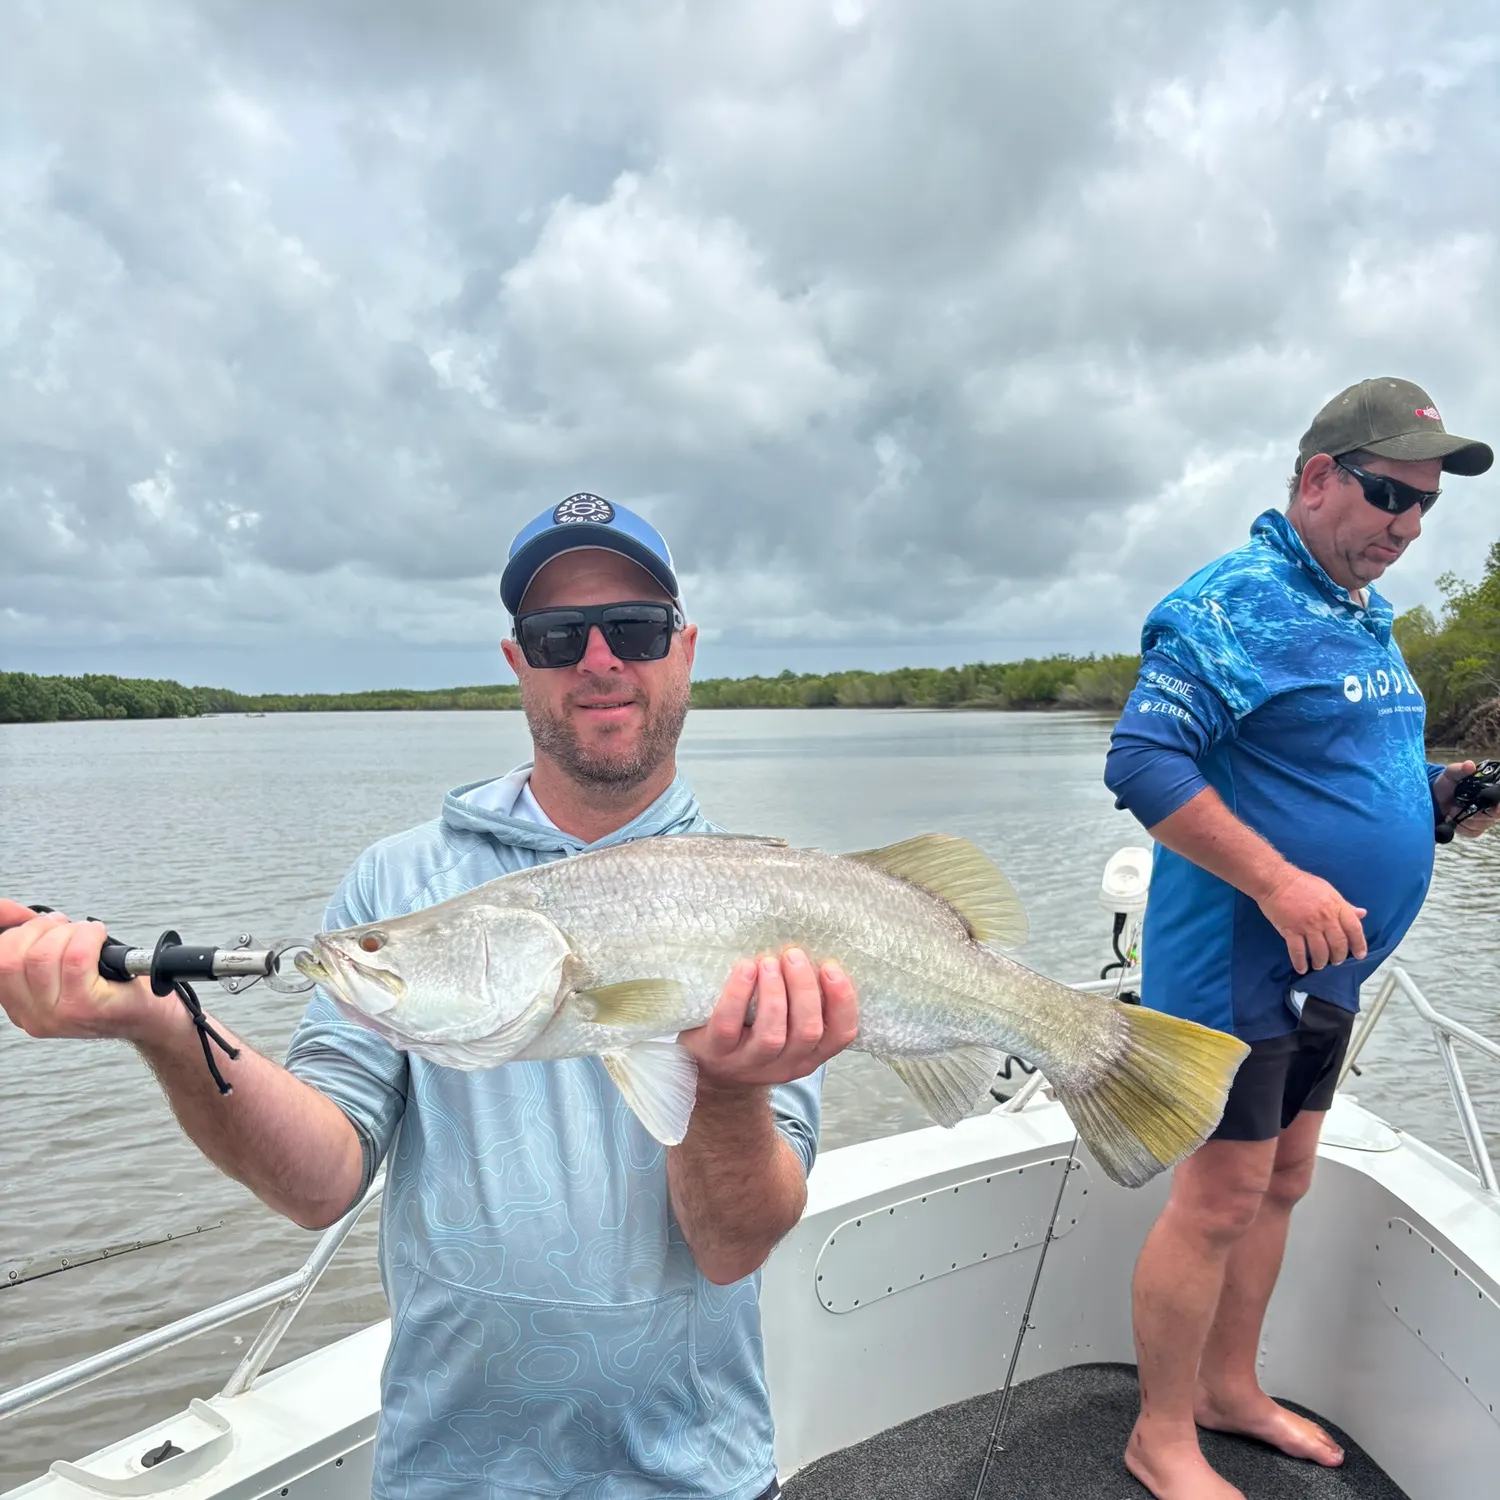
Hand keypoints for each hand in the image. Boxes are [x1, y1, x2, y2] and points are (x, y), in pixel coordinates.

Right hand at [0, 901, 177, 1043]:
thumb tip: (19, 913)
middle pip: (12, 957)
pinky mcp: (86, 1007)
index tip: (27, 917)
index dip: (10, 930)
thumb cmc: (112, 989)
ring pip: (43, 955)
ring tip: (86, 933)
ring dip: (69, 932)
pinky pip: (77, 957)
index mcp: (20, 1006)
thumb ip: (37, 948)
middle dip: (39, 929)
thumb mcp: (62, 972)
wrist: (150, 1017)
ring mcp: (58, 1015)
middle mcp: (33, 1015)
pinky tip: (99, 936)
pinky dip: (89, 935)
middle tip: (63, 925)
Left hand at [678, 948, 858, 1090]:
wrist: (710, 1070)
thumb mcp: (787, 1028)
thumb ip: (802, 1003)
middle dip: (804, 989)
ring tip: (769, 962)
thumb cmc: (754, 1035)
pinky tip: (746, 968)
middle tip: (794, 955)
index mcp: (809, 1055)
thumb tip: (813, 954)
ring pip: (772, 1034)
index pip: (841, 1034)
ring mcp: (750, 1063)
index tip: (830, 967)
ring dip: (774, 993)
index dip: (842, 1001)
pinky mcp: (717, 1053)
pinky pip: (729, 1025)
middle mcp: (785, 1065)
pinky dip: (739, 994)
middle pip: (807, 1031)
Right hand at [1255, 871, 1366, 974]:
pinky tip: (1302, 969)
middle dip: (1339, 956)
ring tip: (1319, 965)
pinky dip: (1300, 962)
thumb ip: (1345, 905)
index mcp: (1336, 906)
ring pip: (1320, 951)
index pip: (1354, 929)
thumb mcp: (1328, 890)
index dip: (1359, 944)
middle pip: (1338, 944)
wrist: (1275, 880)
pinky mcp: (1290, 930)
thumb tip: (1362, 914)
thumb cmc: (1302, 883)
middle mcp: (1325, 918)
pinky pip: (1297, 951)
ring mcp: (1307, 925)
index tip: (1359, 955)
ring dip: (1321, 962)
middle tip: (1336, 961)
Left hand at [1432, 760, 1499, 837]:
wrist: (1434, 798)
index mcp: (1491, 791)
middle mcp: (1491, 806)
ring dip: (1466, 819)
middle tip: (1463, 809)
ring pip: (1482, 824)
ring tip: (1452, 810)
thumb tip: (1470, 765)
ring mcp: (1483, 819)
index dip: (1499, 806)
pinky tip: (1452, 818)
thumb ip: (1460, 770)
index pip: (1499, 800)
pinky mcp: (1474, 829)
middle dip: (1480, 814)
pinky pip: (1472, 832)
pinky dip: (1461, 827)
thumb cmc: (1447, 784)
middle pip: (1494, 815)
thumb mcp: (1451, 774)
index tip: (1495, 807)